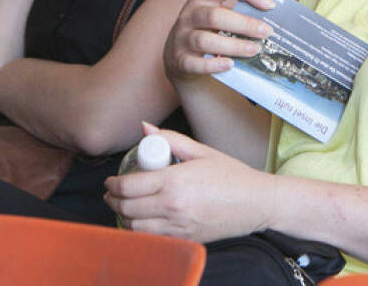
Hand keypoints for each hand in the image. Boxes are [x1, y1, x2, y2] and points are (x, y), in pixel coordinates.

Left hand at [104, 124, 277, 240]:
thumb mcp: (201, 150)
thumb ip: (170, 139)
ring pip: (135, 227)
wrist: (257, 203)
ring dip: (123, 217)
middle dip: (113, 200)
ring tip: (123, 207)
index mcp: (174, 181)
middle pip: (127, 208)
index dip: (113, 184)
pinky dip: (140, 230)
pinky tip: (141, 220)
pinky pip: (152, 238)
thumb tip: (145, 128)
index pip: (129, 186)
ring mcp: (179, 226)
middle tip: (111, 194)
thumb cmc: (232, 175)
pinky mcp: (185, 239)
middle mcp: (173, 206)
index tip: (110, 181)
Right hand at [163, 0, 274, 82]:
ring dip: (233, 46)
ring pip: (205, 40)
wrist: (179, 55)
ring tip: (254, 50)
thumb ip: (240, 11)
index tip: (269, 5)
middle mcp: (189, 14)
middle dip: (244, 24)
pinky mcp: (179, 60)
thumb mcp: (219, 13)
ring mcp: (182, 37)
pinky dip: (213, 64)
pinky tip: (230, 64)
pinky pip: (195, 63)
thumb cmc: (208, 30)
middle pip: (215, 16)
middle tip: (266, 32)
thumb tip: (274, 14)